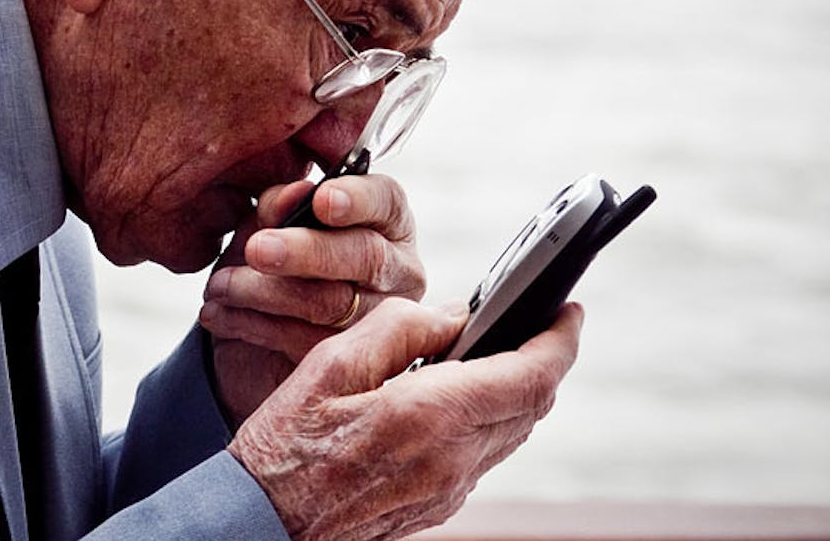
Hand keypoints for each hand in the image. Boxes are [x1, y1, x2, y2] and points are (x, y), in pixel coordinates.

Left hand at [200, 175, 426, 424]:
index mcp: (385, 221)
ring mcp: (383, 318)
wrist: (255, 335)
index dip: (357, 198)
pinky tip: (221, 316)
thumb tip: (296, 192)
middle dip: (307, 251)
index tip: (321, 200)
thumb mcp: (267, 225)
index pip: (386, 200)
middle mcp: (398, 268)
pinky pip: (308, 343)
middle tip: (257, 249)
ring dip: (265, 293)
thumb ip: (280, 205)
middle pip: (365, 255)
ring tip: (220, 286)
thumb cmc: (273, 263)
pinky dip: (255, 326)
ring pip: (332, 303)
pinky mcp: (354, 360)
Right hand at [228, 299, 584, 540]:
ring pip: (513, 433)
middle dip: (544, 360)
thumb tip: (454, 314)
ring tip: (500, 352)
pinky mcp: (436, 506)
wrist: (261, 524)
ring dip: (519, 390)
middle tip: (537, 323)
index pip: (530, 375)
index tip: (568, 311)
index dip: (560, 340)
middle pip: (532, 405)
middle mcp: (452, 460)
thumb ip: (400, 328)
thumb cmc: (285, 444)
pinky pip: (485, 456)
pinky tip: (460, 397)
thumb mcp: (331, 365)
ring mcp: (448, 490)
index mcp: (430, 416)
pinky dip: (490, 419)